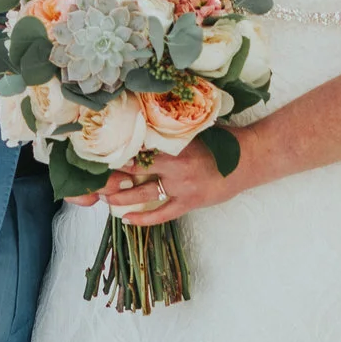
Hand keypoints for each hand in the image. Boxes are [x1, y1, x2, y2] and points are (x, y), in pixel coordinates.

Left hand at [103, 133, 253, 225]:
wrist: (250, 158)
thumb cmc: (222, 140)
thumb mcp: (194, 129)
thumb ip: (170, 130)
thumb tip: (145, 122)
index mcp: (173, 143)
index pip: (136, 147)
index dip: (115, 151)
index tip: (96, 152)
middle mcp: (174, 165)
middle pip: (133, 170)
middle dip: (111, 175)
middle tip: (90, 178)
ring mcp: (182, 186)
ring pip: (143, 194)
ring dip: (121, 196)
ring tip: (104, 198)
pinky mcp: (190, 202)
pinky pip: (162, 214)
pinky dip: (144, 218)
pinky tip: (127, 219)